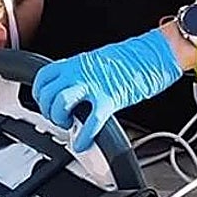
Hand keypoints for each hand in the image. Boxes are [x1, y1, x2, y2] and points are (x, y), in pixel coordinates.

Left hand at [33, 27, 183, 151]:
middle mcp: (80, 72)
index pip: (44, 77)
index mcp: (77, 62)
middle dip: (48, 111)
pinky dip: (83, 137)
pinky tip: (83, 143)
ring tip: (70, 126)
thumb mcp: (99, 61)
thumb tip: (75, 89)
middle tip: (60, 118)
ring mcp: (93, 85)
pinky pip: (89, 122)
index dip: (40, 94)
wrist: (156, 53)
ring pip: (60, 104)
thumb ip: (83, 75)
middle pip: (47, 93)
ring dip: (61, 120)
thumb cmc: (134, 57)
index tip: (46, 102)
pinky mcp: (109, 99)